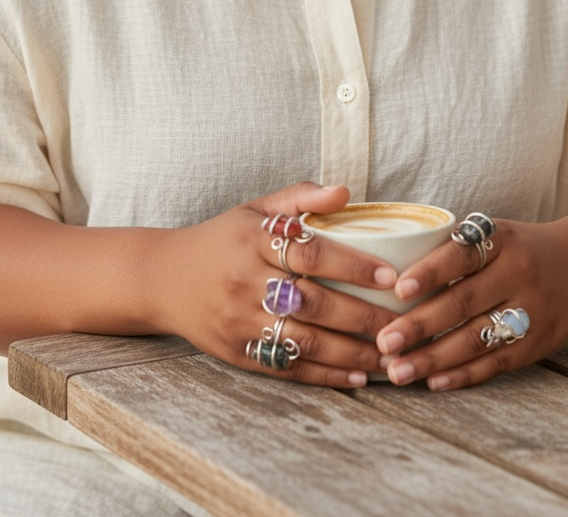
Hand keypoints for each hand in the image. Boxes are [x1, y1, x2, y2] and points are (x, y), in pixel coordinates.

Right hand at [157, 181, 399, 386]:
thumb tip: (346, 192)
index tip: (393, 276)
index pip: (312, 253)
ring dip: (353, 353)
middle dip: (364, 316)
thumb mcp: (255, 209)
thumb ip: (300, 198)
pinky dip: (325, 375)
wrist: (163, 278)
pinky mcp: (236, 353)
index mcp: (253, 240)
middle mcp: (245, 282)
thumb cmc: (221, 239)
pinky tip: (357, 377)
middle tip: (404, 323)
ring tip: (390, 356)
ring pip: (305, 342)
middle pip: (314, 303)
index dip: (355, 265)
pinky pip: (287, 368)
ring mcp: (239, 322)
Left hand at [375, 216, 567, 390]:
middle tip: (383, 342)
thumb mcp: (495, 233)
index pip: (462, 255)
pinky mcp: (540, 344)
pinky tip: (433, 382)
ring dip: (433, 358)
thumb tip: (386, 270)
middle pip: (464, 303)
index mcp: (503, 240)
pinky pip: (497, 363)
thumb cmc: (519, 248)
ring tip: (396, 370)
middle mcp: (520, 274)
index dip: (429, 272)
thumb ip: (454, 248)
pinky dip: (463, 374)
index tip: (398, 289)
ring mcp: (533, 312)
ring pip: (477, 339)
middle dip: (419, 326)